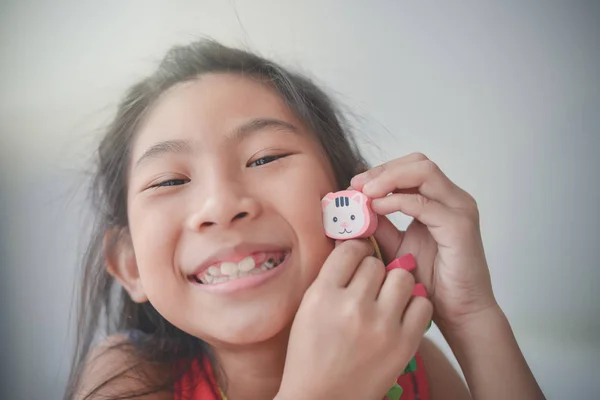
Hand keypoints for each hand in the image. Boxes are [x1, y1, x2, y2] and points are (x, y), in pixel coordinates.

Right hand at [277, 240, 431, 399]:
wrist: (322, 399)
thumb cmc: (310, 355)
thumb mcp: (307, 309)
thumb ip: (330, 278)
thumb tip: (352, 247)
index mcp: (323, 295)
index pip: (349, 250)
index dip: (355, 251)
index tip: (357, 258)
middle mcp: (352, 306)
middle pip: (375, 263)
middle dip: (373, 271)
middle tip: (368, 287)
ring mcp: (381, 325)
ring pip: (402, 277)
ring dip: (395, 284)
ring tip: (386, 298)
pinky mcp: (404, 343)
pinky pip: (422, 303)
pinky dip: (414, 305)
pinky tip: (401, 314)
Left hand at [351, 153, 496, 329]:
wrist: (460, 314)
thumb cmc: (433, 283)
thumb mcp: (397, 247)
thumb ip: (380, 226)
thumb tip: (353, 210)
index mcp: (440, 202)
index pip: (411, 168)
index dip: (381, 171)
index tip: (355, 184)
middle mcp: (453, 200)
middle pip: (418, 162)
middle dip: (383, 169)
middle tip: (358, 184)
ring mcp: (459, 210)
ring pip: (423, 172)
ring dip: (389, 177)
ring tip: (365, 192)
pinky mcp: (459, 227)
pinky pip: (424, 203)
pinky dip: (397, 200)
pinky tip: (377, 209)